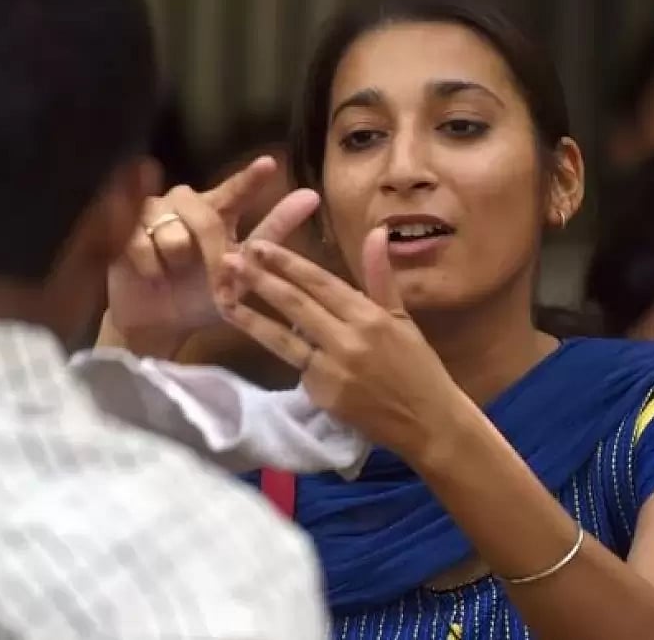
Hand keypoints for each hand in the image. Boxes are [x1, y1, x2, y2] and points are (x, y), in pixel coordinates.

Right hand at [104, 156, 319, 353]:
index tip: (269, 164)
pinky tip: (150, 275)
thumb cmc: (200, 294)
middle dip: (211, 255)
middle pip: (204, 217)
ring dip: (176, 263)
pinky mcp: (123, 226)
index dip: (250, 179)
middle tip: (214, 283)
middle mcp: (184, 203)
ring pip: (173, 233)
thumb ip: (272, 231)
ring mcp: (152, 211)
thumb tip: (312, 195)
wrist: (157, 321)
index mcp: (215, 210)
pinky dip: (151, 267)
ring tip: (171, 273)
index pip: (235, 190)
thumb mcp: (241, 271)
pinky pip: (143, 243)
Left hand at [218, 227, 471, 461]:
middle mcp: (349, 340)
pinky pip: (297, 367)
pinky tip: (254, 331)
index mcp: (370, 316)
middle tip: (230, 260)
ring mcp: (334, 370)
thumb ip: (380, 277)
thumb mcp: (402, 319)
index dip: (287, 263)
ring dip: (251, 316)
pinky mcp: (324, 396)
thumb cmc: (417, 367)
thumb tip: (376, 232)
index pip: (320, 282)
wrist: (428, 421)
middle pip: (297, 304)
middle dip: (261, 280)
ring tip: (225, 297)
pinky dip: (277, 349)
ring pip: (284, 338)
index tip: (260, 245)